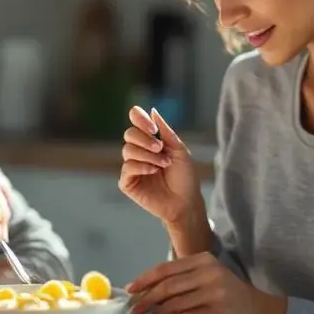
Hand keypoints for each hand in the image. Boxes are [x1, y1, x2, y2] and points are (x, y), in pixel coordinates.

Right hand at [119, 107, 204, 227]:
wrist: (185, 202)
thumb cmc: (185, 177)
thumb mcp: (179, 150)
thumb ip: (166, 131)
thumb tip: (152, 111)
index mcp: (150, 141)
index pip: (136, 122)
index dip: (139, 118)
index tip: (153, 129)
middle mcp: (138, 152)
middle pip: (129, 134)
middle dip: (145, 139)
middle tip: (160, 148)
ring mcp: (132, 167)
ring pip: (127, 150)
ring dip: (148, 156)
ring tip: (163, 165)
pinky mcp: (127, 182)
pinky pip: (127, 168)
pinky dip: (141, 167)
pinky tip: (153, 172)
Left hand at [126, 253, 286, 313]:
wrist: (260, 311)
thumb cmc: (228, 296)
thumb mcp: (206, 280)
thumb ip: (181, 281)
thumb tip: (146, 291)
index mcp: (203, 260)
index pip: (165, 268)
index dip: (144, 279)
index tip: (130, 290)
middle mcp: (208, 271)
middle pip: (167, 285)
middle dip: (145, 298)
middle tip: (132, 310)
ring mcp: (213, 289)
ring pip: (174, 300)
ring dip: (155, 311)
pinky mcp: (217, 308)